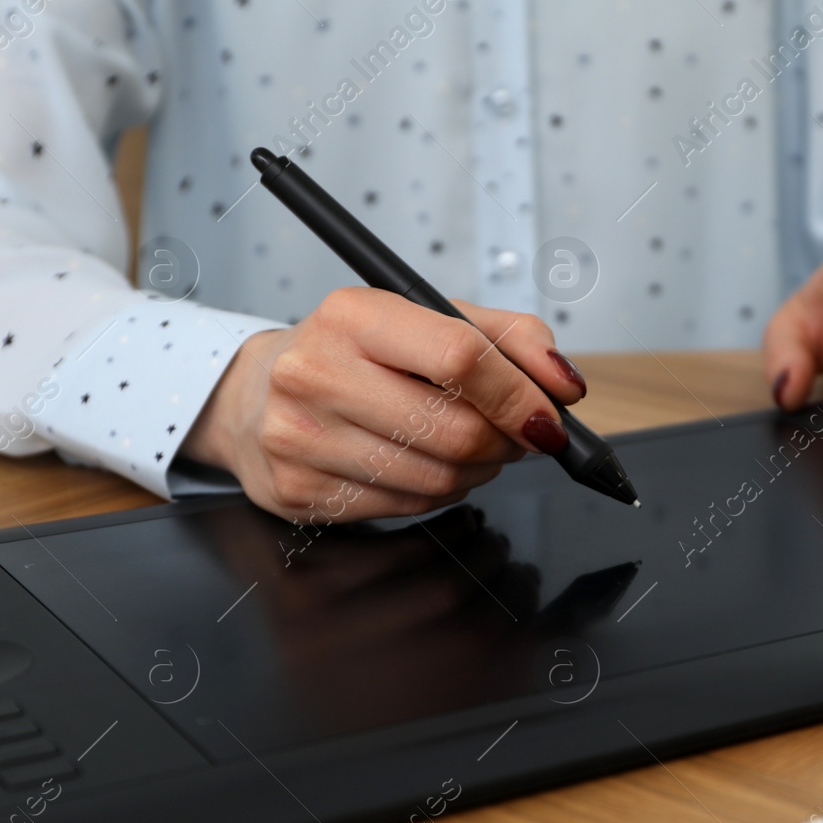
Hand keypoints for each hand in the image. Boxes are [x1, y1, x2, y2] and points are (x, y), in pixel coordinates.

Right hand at [181, 287, 588, 520]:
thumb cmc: (358, 354)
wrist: (257, 396)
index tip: (550, 416)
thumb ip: (510, 338)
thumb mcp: (430, 320)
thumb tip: (565, 385)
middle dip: (505, 442)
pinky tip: (425, 466)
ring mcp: (300, 436)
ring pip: (438, 478)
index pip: (461, 357)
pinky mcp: (299, 490)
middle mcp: (315, 372)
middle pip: (456, 430)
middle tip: (513, 435)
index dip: (521, 395)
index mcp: (353, 314)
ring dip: (478, 471)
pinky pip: (408, 508)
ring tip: (468, 447)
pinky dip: (439, 493)